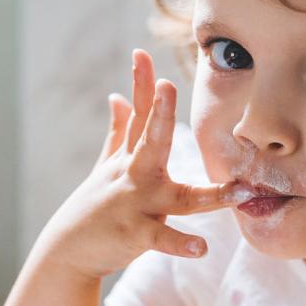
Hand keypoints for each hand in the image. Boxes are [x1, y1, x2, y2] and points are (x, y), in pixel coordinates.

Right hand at [36, 48, 250, 279]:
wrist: (67, 252)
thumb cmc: (94, 206)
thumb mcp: (105, 165)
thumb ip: (119, 131)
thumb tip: (118, 96)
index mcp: (129, 157)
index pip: (139, 115)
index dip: (141, 84)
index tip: (142, 53)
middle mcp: (134, 176)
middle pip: (150, 141)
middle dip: (160, 114)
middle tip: (168, 86)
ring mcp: (136, 205)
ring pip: (178, 198)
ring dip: (209, 196)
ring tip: (237, 191)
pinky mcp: (137, 235)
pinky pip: (164, 239)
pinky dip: (181, 244)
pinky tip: (202, 248)